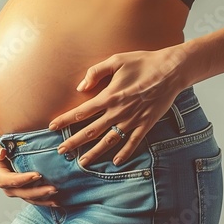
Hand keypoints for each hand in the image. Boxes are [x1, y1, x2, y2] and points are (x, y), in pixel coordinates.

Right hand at [0, 129, 59, 206]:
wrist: (2, 139)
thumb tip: (1, 154)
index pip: (6, 180)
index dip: (21, 180)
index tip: (37, 175)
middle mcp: (4, 182)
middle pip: (19, 192)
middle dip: (36, 192)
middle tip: (52, 188)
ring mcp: (14, 186)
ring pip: (27, 197)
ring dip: (42, 199)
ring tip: (56, 197)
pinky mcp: (23, 186)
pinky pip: (33, 196)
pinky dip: (44, 199)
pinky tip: (56, 200)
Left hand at [49, 46, 189, 166]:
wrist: (172, 70)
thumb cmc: (142, 62)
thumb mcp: (116, 60)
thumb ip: (95, 73)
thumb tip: (80, 88)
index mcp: (109, 96)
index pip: (81, 112)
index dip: (65, 120)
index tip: (52, 127)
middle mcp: (118, 112)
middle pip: (91, 131)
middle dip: (74, 142)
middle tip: (61, 151)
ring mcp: (132, 120)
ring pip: (109, 141)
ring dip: (94, 153)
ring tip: (82, 162)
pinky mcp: (146, 124)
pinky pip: (133, 142)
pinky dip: (124, 153)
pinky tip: (115, 162)